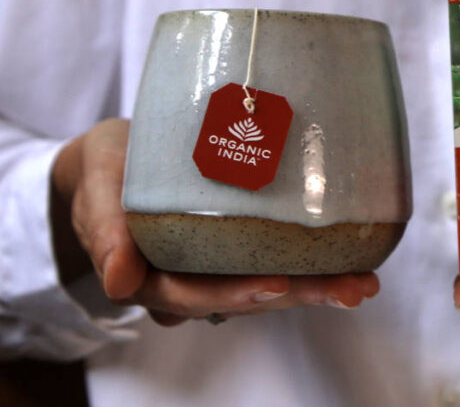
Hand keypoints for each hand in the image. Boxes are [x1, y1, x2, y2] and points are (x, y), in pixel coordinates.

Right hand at [51, 118, 378, 325]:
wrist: (115, 161)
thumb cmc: (107, 171)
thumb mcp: (97, 186)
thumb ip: (104, 228)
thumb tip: (118, 281)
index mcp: (149, 278)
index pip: (192, 295)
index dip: (234, 293)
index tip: (276, 286)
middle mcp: (187, 283)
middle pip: (244, 298)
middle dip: (299, 296)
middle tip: (349, 290)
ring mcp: (215, 270)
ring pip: (268, 288)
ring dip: (316, 288)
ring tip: (363, 282)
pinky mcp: (237, 251)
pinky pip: (276, 264)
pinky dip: (313, 267)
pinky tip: (354, 264)